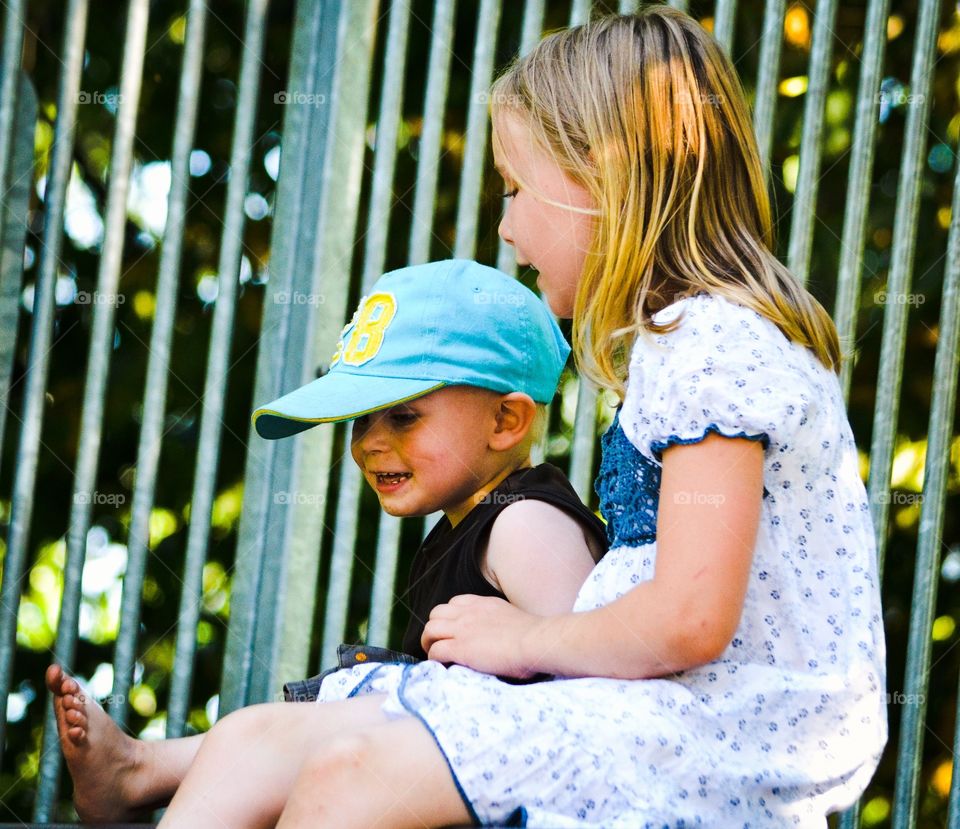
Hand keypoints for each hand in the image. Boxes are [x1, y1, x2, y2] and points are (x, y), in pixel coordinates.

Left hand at [421, 594, 544, 678]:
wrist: (535, 641)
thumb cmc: (533, 635)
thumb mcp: (511, 617)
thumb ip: (498, 621)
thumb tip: (499, 635)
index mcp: (483, 604)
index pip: (454, 603)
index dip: (449, 617)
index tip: (453, 630)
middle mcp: (468, 613)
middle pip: (436, 613)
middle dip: (434, 628)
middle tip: (438, 642)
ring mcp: (462, 630)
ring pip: (430, 630)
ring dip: (428, 642)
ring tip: (433, 654)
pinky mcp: (460, 648)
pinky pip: (436, 651)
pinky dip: (434, 659)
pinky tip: (441, 666)